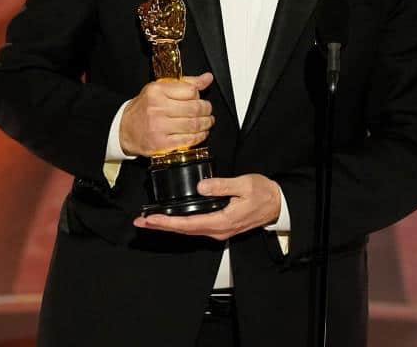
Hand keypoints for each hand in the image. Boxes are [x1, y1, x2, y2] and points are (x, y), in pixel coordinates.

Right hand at [119, 72, 213, 156]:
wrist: (124, 129)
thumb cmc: (144, 108)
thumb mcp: (160, 89)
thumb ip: (185, 83)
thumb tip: (207, 78)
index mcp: (157, 91)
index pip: (190, 91)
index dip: (200, 95)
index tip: (201, 98)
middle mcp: (157, 108)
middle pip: (194, 108)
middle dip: (206, 110)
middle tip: (208, 110)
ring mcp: (159, 127)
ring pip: (193, 125)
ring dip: (206, 124)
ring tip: (207, 121)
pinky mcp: (161, 144)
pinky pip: (188, 140)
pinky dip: (199, 137)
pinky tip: (201, 133)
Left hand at [133, 174, 281, 240]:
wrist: (276, 204)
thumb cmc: (262, 193)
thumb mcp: (244, 185)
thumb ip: (221, 186)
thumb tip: (201, 187)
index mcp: (221, 221)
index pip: (188, 224)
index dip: (167, 222)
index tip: (150, 219)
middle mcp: (217, 230)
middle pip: (183, 231)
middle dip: (160, 226)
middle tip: (140, 222)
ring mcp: (218, 230)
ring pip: (187, 230)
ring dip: (167, 226)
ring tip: (149, 220)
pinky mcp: (219, 226)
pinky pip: (194, 227)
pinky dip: (179, 224)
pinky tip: (170, 219)